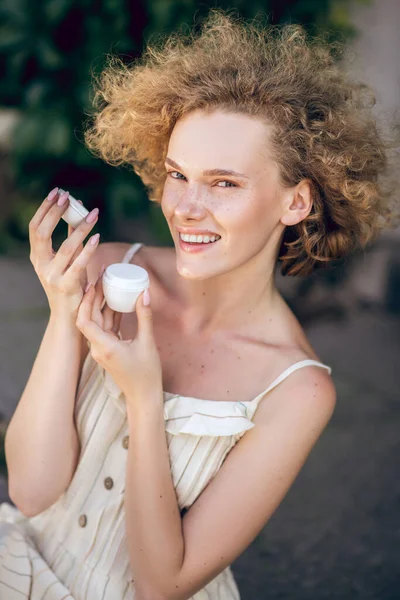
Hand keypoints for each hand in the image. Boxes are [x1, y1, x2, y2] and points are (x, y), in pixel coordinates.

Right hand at [29, 187, 100, 320]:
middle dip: (54, 212)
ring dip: (80, 228)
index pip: (35, 228)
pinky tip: (97, 237)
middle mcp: (41, 265)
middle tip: (68, 197)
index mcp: (38, 257)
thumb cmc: (70, 285)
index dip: (45, 208)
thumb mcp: (66, 261)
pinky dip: (88, 249)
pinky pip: (78, 264)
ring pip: (65, 247)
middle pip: (42, 233)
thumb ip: (69, 240)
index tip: (57, 192)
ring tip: (93, 214)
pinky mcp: (66, 286)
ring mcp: (51, 276)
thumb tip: (76, 214)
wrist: (69, 317)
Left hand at [76, 269, 162, 405]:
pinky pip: (106, 328)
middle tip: (101, 278)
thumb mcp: (147, 342)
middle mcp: (99, 348)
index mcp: (104, 347)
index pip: (84, 321)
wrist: (143, 396)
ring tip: (107, 284)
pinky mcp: (109, 350)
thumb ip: (144, 317)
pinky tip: (116, 301)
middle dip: (93, 297)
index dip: (86, 301)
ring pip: (97, 322)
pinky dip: (109, 315)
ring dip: (101, 305)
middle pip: (89, 318)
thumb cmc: (146, 373)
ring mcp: (102, 349)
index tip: (93, 285)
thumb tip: (144, 293)